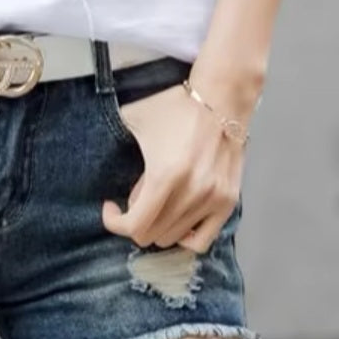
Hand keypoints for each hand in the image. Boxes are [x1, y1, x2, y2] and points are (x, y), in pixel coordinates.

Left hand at [101, 81, 244, 253]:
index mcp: (165, 176)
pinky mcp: (228, 202)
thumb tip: (126, 194)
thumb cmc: (175, 106)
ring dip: (158, 225)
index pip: (134, 225)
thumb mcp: (135, 120)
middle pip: (151, 235)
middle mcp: (190, 194)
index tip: (110, 207)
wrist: (220, 97)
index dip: (115, 222)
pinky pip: (202, 241)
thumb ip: (122, 157)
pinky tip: (177, 219)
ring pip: (174, 239)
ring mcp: (212, 201)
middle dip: (135, 221)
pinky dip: (185, 237)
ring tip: (158, 200)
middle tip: (135, 198)